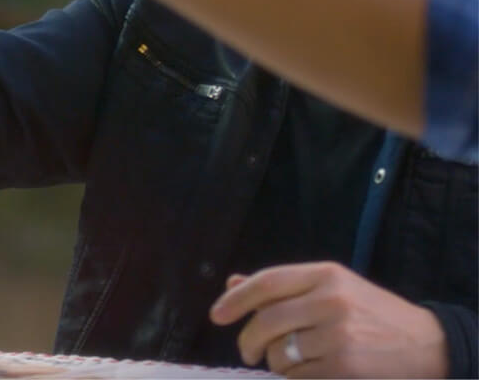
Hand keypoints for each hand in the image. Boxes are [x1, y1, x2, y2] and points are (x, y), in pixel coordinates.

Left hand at [209, 261, 447, 377]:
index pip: (268, 282)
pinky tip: (305, 373)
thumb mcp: (330, 287)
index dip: (237, 300)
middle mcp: (330, 299)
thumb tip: (233, 284)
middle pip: (267, 320)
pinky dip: (293, 378)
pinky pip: (298, 376)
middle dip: (248, 339)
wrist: (425, 344)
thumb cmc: (370, 312)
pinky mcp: (345, 366)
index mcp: (324, 273)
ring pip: (280, 352)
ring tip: (287, 362)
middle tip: (247, 351)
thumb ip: (283, 287)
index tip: (216, 315)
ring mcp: (338, 334)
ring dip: (274, 362)